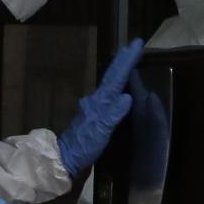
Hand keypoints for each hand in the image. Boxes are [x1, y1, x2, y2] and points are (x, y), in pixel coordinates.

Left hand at [56, 39, 149, 175]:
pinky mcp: (96, 116)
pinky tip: (120, 87)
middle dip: (123, 60)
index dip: (127, 61)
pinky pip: (109, 94)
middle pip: (111, 76)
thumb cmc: (84, 146)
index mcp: (100, 101)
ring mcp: (95, 107)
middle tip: (134, 45)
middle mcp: (96, 100)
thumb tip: (127, 96)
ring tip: (128, 59)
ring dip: (120, 70)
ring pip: (110, 83)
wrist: (66, 159)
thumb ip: (113, 114)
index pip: (116, 77)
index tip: (137, 44)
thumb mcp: (100, 131)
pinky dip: (117, 85)